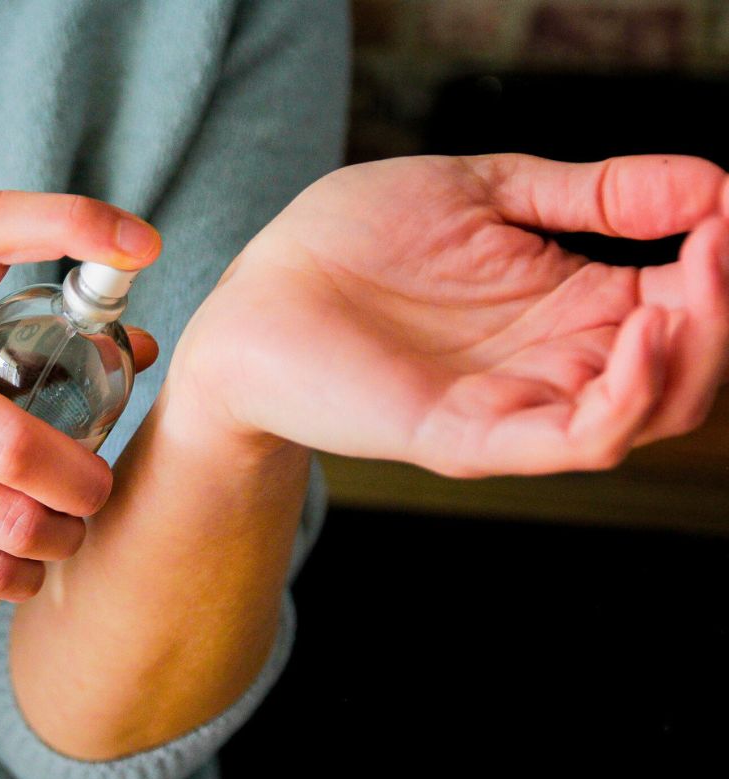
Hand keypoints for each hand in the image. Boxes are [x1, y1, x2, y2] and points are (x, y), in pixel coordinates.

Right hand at [0, 191, 160, 600]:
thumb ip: (10, 346)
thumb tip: (133, 347)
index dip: (70, 222)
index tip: (141, 245)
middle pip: (17, 439)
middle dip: (83, 482)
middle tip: (97, 492)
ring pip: (7, 516)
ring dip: (59, 539)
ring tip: (66, 537)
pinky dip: (19, 579)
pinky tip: (24, 574)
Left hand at [169, 154, 728, 476]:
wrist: (257, 294)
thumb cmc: (351, 240)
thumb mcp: (484, 190)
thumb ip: (590, 193)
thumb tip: (713, 178)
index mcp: (564, 304)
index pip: (682, 303)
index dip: (718, 264)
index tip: (724, 211)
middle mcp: (553, 361)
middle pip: (684, 366)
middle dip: (721, 312)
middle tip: (723, 247)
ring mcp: (515, 403)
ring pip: (649, 409)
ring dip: (694, 352)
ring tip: (696, 286)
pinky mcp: (470, 435)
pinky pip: (577, 439)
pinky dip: (629, 394)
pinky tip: (644, 328)